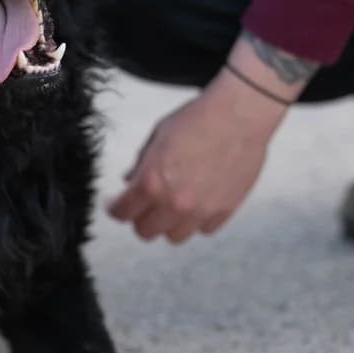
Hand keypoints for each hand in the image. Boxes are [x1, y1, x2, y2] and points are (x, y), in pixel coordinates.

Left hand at [107, 31, 312, 242]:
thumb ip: (140, 165)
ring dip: (169, 224)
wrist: (239, 115)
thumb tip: (129, 182)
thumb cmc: (197, 119)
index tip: (116, 204)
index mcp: (151, 182)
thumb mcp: (156, 137)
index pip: (122, 213)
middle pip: (145, 232)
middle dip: (140, 218)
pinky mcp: (224, 211)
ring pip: (174, 237)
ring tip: (172, 207)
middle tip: (144, 205)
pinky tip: (197, 203)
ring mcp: (201, 210)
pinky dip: (197, 221)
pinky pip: (204, 230)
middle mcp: (174, 202)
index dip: (115, 208)